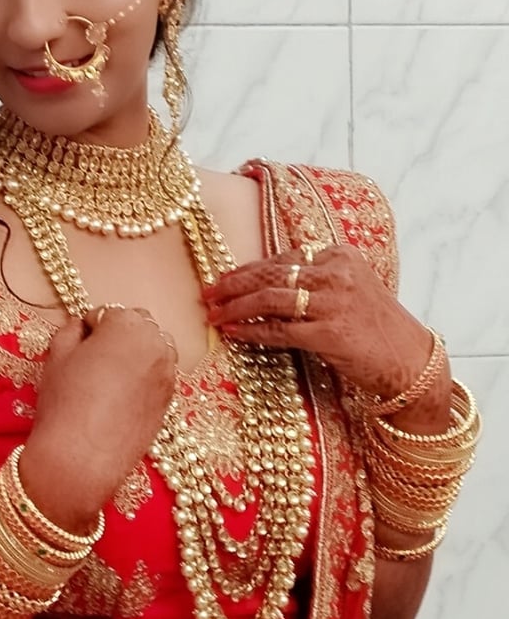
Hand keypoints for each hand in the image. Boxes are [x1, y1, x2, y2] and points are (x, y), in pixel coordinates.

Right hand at [20, 307, 175, 532]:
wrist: (81, 458)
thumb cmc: (65, 402)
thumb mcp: (57, 355)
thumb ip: (72, 329)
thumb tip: (84, 326)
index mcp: (127, 323)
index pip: (108, 313)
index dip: (91, 328)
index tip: (80, 346)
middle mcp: (155, 342)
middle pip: (139, 326)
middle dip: (120, 336)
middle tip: (95, 360)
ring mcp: (168, 372)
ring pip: (154, 350)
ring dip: (138, 354)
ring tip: (112, 378)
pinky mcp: (171, 400)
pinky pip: (160, 376)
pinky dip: (146, 378)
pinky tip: (123, 397)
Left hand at [204, 244, 436, 403]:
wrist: (410, 362)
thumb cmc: (375, 328)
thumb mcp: (348, 290)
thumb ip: (313, 280)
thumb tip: (261, 282)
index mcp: (339, 256)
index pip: (281, 259)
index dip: (247, 270)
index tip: (223, 279)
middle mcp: (336, 274)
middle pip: (271, 274)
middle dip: (233, 284)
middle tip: (208, 294)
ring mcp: (333, 302)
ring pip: (270, 299)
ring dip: (236, 307)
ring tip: (214, 314)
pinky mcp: (329, 333)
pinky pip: (279, 331)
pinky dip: (253, 331)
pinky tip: (235, 333)